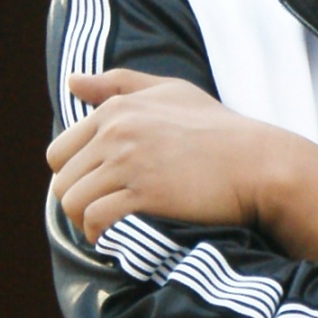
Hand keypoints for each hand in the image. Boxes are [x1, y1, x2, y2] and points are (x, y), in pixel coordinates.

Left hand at [47, 69, 299, 242]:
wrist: (259, 163)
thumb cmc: (219, 128)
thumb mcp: (171, 92)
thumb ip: (119, 85)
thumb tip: (72, 81)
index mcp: (118, 109)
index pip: (59, 151)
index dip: (75, 175)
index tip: (101, 187)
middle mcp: (117, 131)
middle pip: (61, 180)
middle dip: (78, 200)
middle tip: (106, 211)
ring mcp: (130, 162)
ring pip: (71, 202)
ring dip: (83, 221)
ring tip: (107, 226)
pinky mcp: (145, 193)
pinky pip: (95, 219)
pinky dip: (99, 234)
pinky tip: (115, 235)